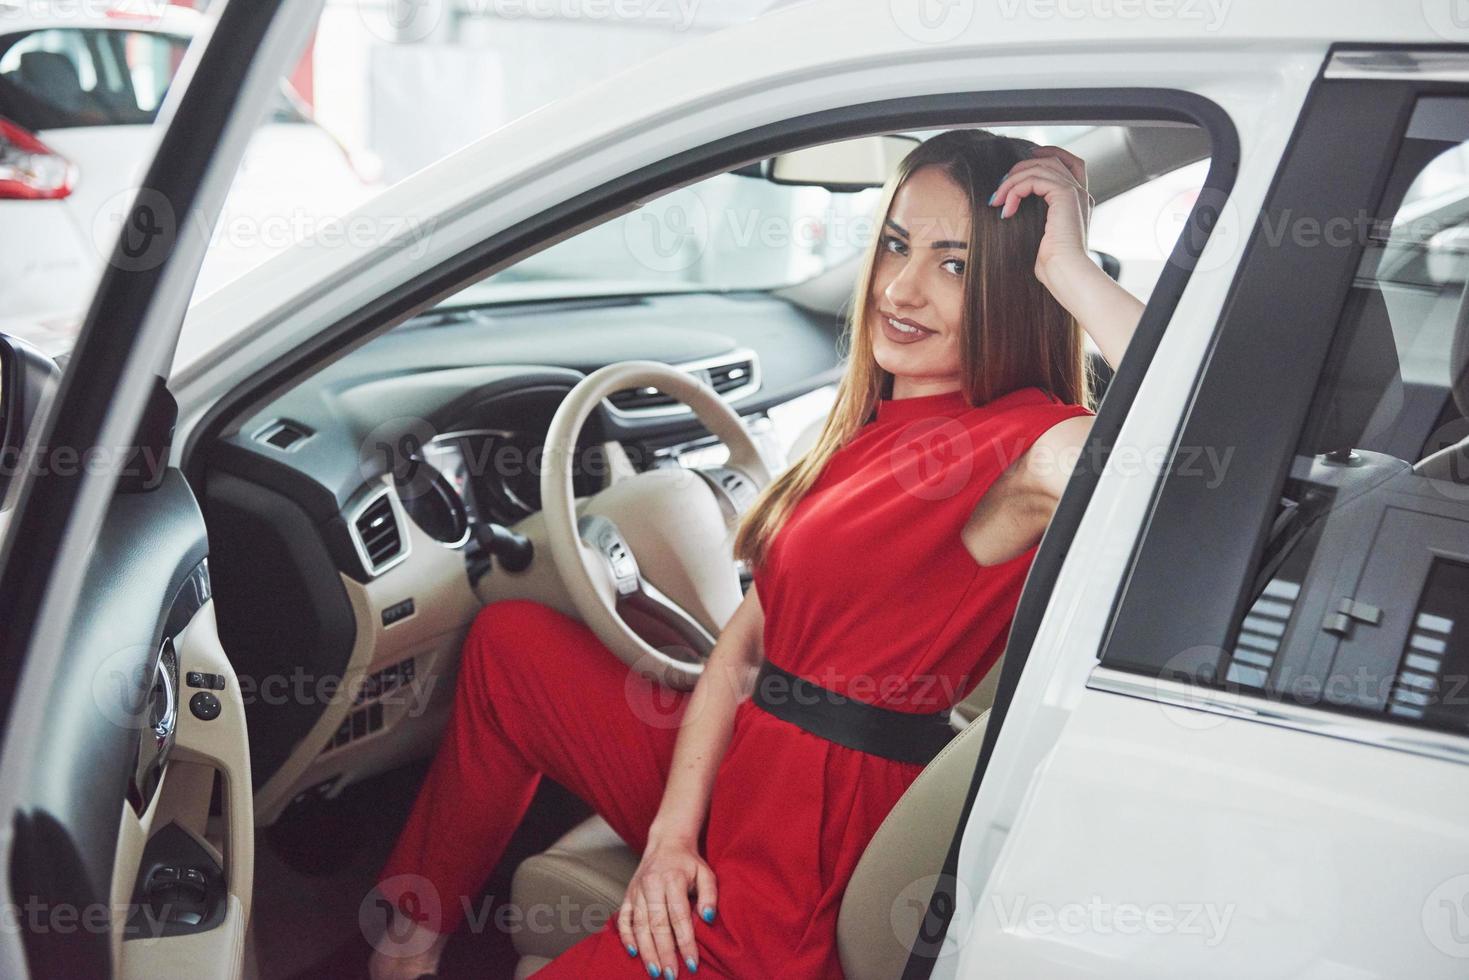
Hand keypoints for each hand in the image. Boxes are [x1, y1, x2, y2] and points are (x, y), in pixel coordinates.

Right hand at [618, 833, 716, 978]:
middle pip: (657, 924)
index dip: (685, 942)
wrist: (666, 842)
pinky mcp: (628, 894)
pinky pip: (624, 918)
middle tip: (671, 975)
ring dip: (647, 950)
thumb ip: (710, 895)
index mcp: (672, 879)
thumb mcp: (706, 873)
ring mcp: (637, 890)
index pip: (679, 917)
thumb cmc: (689, 862)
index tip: (691, 963)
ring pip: (640, 925)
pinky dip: (627, 936)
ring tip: (655, 971)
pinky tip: (633, 953)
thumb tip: (709, 919)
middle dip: (664, 953)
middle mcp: (651, 885)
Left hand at [988, 144, 1094, 281]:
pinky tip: (1006, 209)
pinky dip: (1015, 190)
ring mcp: (1075, 192)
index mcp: (1078, 202)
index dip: (1048, 154)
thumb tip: (1010, 209)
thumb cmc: (1053, 265)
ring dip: (1012, 181)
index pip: (1070, 163)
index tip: (1022, 164)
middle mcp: (1080, 193)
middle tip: (999, 189)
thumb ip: (1035, 217)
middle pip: (1051, 159)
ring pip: (1039, 167)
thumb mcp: (1041, 236)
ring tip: (997, 201)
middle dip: (1021, 168)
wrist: (1066, 274)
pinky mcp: (1065, 195)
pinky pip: (1034, 179)